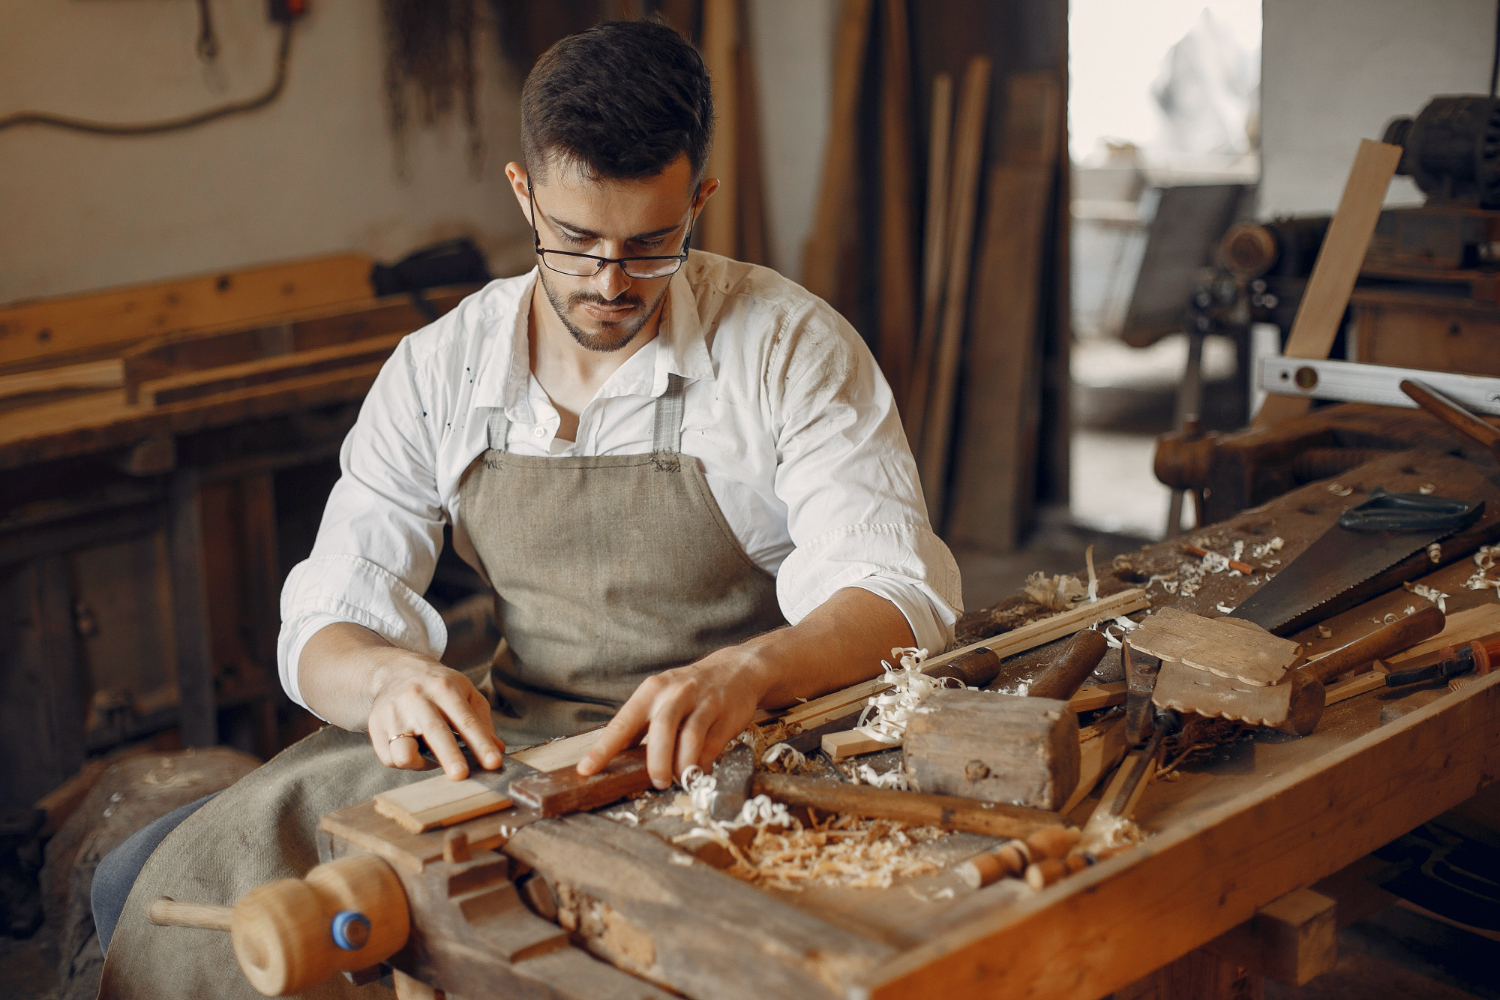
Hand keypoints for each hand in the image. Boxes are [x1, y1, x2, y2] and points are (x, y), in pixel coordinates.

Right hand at [365, 649, 504, 779]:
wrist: (393, 671)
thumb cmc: (437, 686)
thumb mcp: (464, 692)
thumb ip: (481, 720)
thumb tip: (497, 748)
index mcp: (443, 688)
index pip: (466, 720)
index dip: (481, 743)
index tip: (494, 763)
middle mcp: (416, 699)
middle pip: (435, 733)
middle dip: (450, 756)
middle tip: (462, 775)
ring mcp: (393, 713)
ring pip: (403, 751)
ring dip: (420, 763)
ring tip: (430, 758)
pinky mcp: (375, 726)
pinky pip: (390, 758)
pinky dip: (406, 762)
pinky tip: (414, 749)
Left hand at [576, 647, 767, 788]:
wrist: (736, 670)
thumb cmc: (689, 691)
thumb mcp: (661, 698)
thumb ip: (642, 726)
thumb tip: (617, 760)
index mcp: (652, 691)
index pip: (623, 722)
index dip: (604, 748)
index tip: (587, 770)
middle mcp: (676, 693)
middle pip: (661, 728)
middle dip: (657, 761)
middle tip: (658, 781)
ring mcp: (704, 702)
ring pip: (690, 737)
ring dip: (682, 764)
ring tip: (679, 778)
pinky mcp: (726, 714)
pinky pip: (713, 744)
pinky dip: (703, 762)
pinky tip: (698, 769)